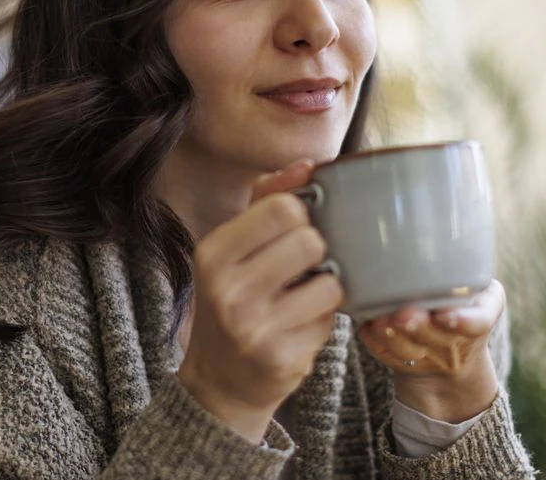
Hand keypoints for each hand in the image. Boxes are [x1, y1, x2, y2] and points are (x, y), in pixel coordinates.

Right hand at [177, 160, 343, 441]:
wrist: (220, 380)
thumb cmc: (234, 300)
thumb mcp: (233, 248)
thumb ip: (266, 199)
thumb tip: (307, 165)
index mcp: (213, 253)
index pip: (281, 207)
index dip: (302, 212)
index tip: (297, 227)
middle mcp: (227, 290)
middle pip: (310, 240)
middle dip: (317, 249)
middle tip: (304, 265)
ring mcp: (254, 328)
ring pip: (330, 281)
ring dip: (327, 286)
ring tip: (306, 295)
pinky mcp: (282, 358)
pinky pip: (332, 319)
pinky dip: (325, 318)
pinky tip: (303, 324)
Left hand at [358, 279, 504, 422]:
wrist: (454, 352)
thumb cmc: (465, 302)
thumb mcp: (480, 285)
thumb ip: (464, 265)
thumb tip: (435, 224)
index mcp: (481, 314)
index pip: (478, 322)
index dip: (462, 321)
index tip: (444, 315)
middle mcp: (457, 342)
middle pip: (438, 339)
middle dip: (418, 326)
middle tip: (402, 314)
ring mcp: (430, 357)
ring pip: (409, 352)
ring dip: (391, 337)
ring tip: (378, 321)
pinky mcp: (405, 364)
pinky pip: (387, 357)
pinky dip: (375, 343)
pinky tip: (366, 328)